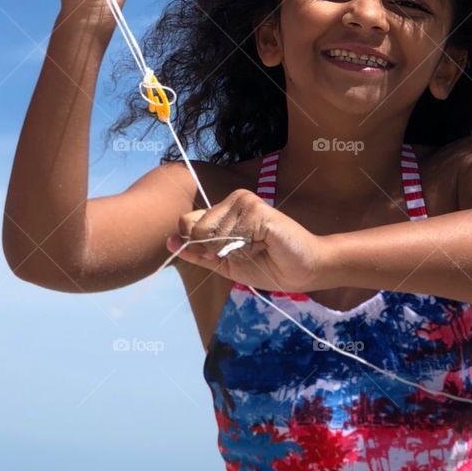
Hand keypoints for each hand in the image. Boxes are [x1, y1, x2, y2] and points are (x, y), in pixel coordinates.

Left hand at [167, 189, 323, 291]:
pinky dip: (247, 249)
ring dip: (236, 252)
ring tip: (259, 248)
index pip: (188, 223)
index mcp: (223, 210)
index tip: (223, 255)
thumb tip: (168, 241)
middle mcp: (233, 200)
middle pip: (198, 229)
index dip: (199, 246)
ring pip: (215, 234)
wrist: (303, 270)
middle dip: (217, 250)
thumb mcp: (225, 263)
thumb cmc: (267, 265)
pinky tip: (265, 245)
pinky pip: (234, 235)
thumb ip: (198, 253)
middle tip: (246, 252)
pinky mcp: (258, 209)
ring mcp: (246, 201)